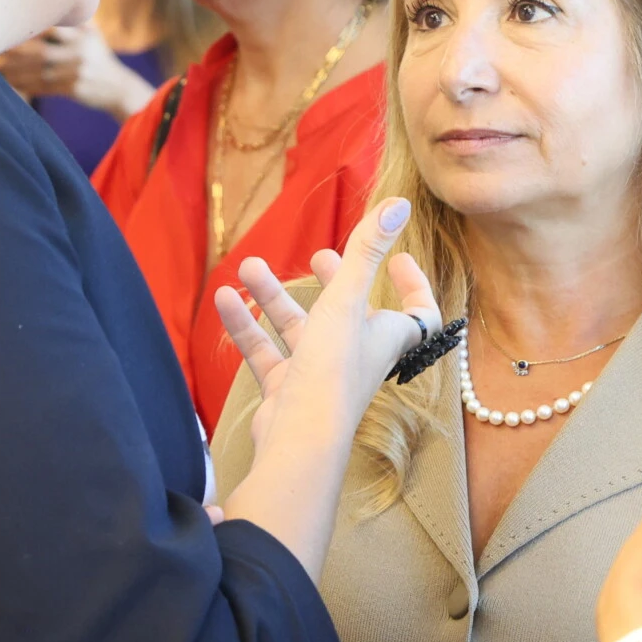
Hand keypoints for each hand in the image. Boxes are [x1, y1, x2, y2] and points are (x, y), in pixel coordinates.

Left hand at [0, 25, 157, 119]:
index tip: (3, 22)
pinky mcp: (75, 89)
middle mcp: (80, 51)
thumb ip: (70, 21)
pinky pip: (44, 87)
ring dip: (14, 70)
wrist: (120, 88)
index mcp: (83, 33)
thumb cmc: (98, 57)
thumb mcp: (91, 35)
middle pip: (41, 50)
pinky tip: (8, 83)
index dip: (27, 26)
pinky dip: (25, 85)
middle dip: (14, 50)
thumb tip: (37, 1)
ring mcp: (78, 71)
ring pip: (39, 71)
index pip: (52, 27)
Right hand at [214, 199, 438, 455]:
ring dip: (276, 297)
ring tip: (249, 266)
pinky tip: (224, 299)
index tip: (399, 260)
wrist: (299, 439)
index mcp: (385, 339)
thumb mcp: (348, 299)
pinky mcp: (287, 393)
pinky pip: (267, 353)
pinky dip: (248, 326)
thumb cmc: (333, 372)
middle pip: (353, 314)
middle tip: (320, 257)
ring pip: (300, 330)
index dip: (414, 287)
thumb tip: (399, 202)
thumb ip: (368, 249)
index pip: (417, 314)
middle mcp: (357, 358)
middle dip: (337, 282)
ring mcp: (320, 377)